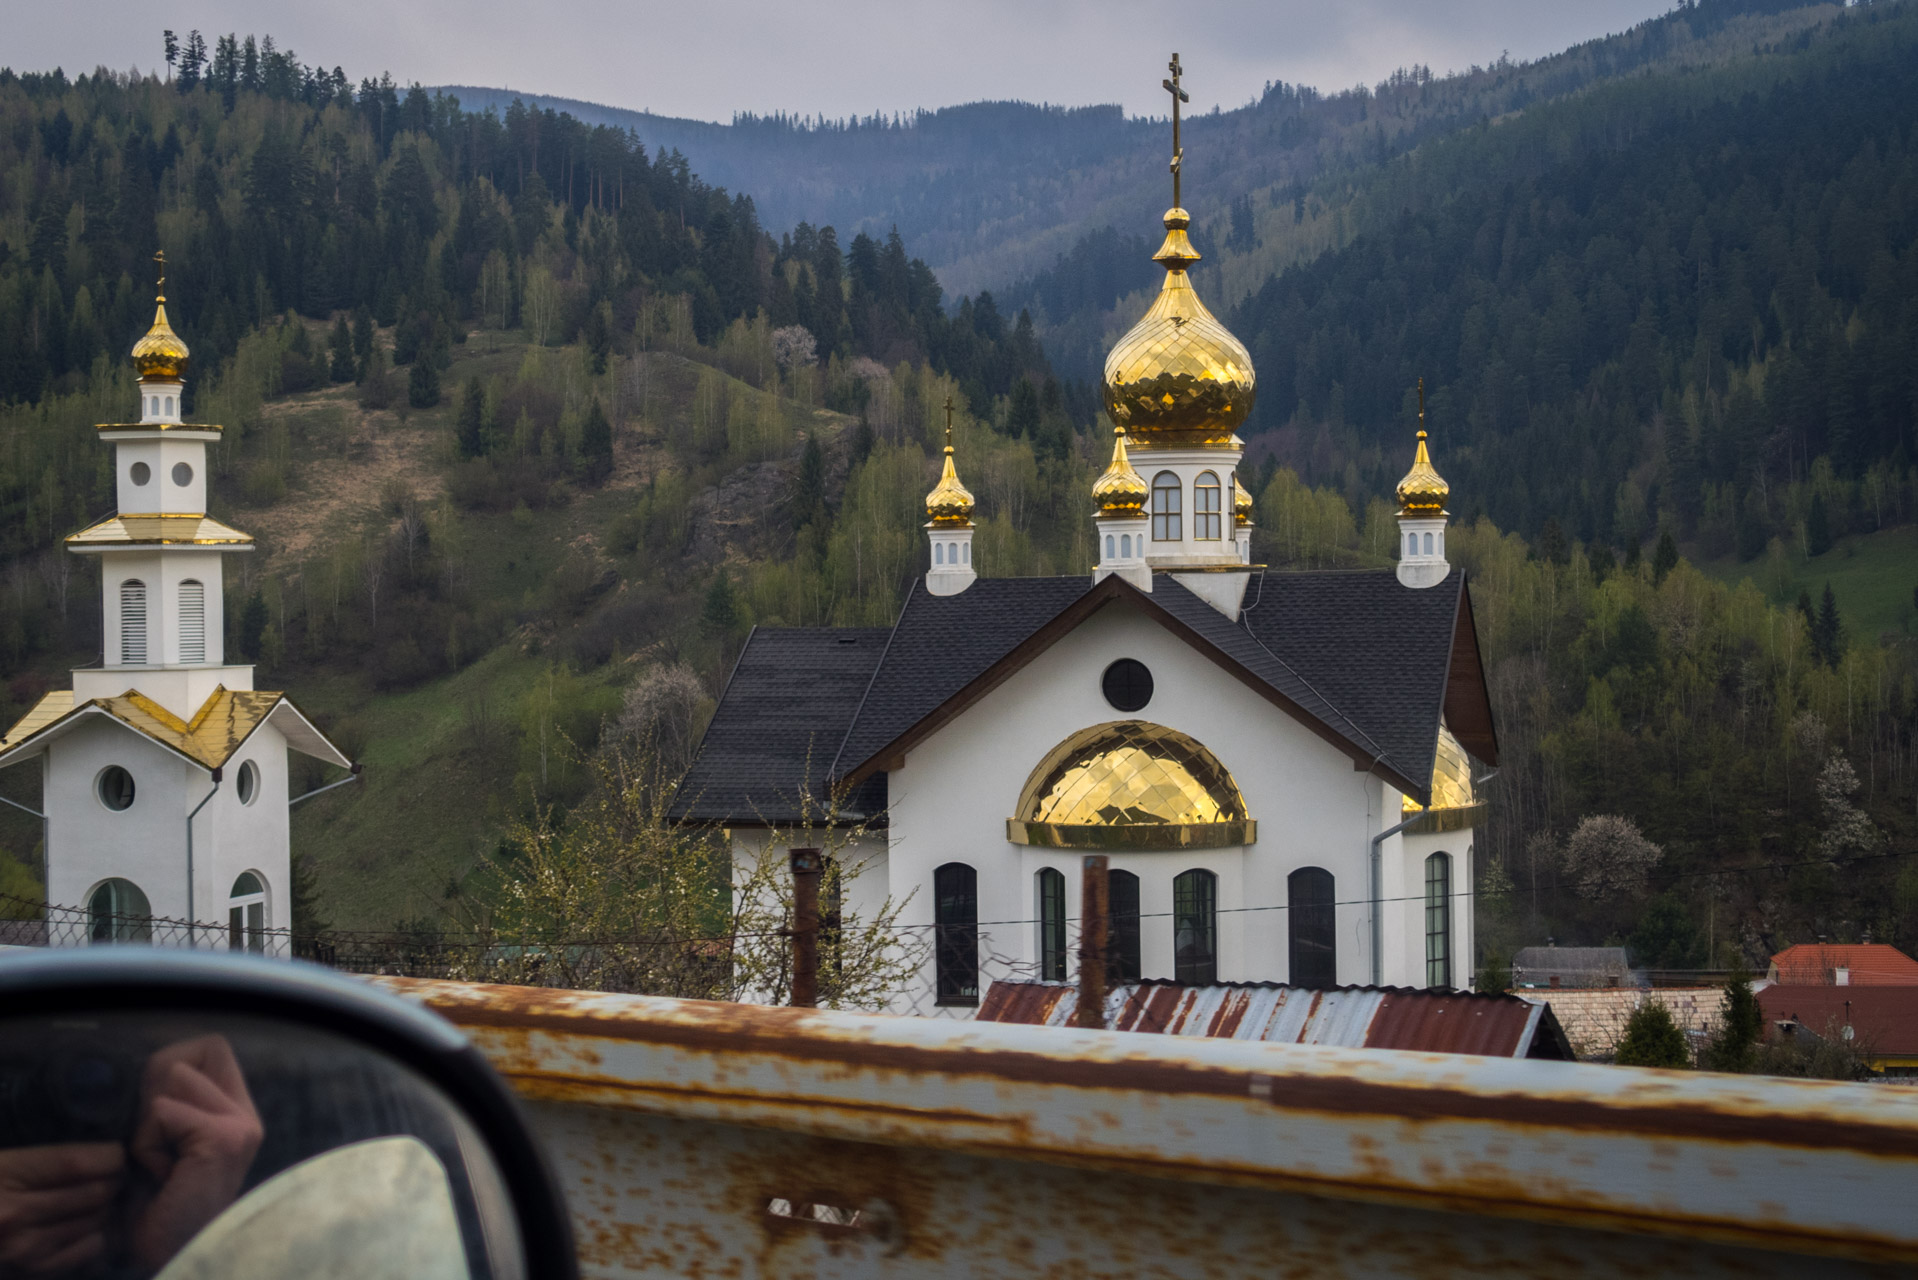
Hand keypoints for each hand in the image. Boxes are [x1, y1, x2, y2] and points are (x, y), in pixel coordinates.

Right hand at [0, 1142, 123, 1276]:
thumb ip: (25, 1148)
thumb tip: (73, 1123)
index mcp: (4, 1174)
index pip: (77, 1163)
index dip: (108, 1155)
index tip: (114, 1150)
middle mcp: (14, 1214)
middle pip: (93, 1192)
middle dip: (113, 1180)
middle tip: (114, 1172)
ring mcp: (20, 1248)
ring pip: (93, 1222)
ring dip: (105, 1207)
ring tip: (102, 1195)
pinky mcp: (24, 1272)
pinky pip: (82, 1252)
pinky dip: (93, 1237)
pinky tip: (86, 1225)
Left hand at [127, 1035, 262, 1270]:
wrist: (169, 1259)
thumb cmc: (154, 1211)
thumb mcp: (165, 1144)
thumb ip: (172, 1103)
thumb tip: (160, 1065)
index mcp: (238, 1114)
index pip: (212, 1047)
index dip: (173, 1068)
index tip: (161, 1119)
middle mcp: (248, 1116)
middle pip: (203, 1046)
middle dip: (161, 1088)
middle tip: (160, 1142)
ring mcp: (242, 1126)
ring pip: (176, 1077)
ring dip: (150, 1123)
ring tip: (160, 1164)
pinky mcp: (225, 1138)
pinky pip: (162, 1112)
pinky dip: (146, 1146)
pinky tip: (162, 1177)